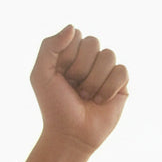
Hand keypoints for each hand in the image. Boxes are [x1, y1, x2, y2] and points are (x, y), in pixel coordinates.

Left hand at [30, 25, 128, 155]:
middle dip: (80, 68)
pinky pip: (121, 71)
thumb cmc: (53, 106)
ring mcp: (105, 70)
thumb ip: (49, 46)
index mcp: (69, 55)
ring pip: (108, 55)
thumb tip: (73, 27)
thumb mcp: (41, 75)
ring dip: (93, 81)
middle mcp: (88, 60)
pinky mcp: (121, 83)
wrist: (70, 134)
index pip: (76, 36)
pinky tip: (99, 101)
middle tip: (73, 87)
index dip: (67, 56)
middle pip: (93, 42)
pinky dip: (107, 88)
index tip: (59, 76)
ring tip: (85, 96)